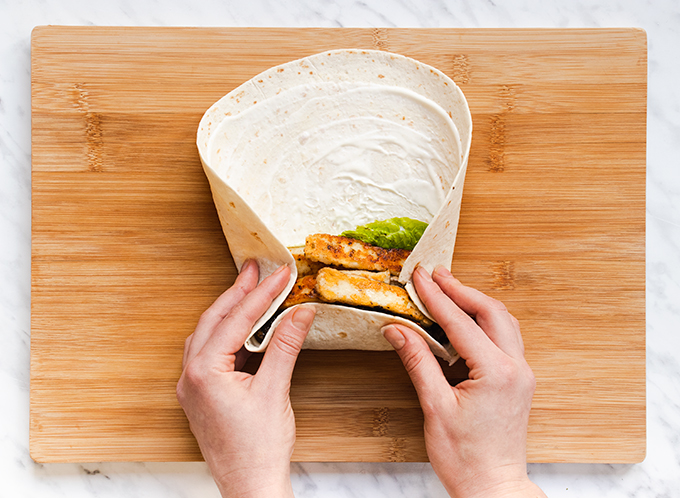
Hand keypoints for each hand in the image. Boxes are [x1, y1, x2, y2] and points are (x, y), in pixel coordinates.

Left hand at [176, 260, 314, 497]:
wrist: (249, 487)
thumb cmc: (257, 449)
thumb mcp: (275, 390)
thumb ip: (285, 345)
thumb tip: (300, 311)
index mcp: (204, 372)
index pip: (236, 319)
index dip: (262, 293)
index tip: (281, 274)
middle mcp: (190, 376)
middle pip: (213, 320)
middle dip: (237, 292)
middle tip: (257, 269)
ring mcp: (192, 386)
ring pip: (207, 334)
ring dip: (229, 311)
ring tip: (250, 290)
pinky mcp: (200, 395)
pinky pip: (209, 352)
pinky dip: (227, 334)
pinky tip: (245, 327)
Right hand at [382, 266, 544, 497]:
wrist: (494, 488)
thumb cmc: (466, 458)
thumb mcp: (435, 408)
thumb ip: (418, 362)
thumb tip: (397, 330)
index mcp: (496, 373)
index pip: (461, 322)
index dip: (436, 296)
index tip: (419, 276)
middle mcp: (515, 368)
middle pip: (490, 311)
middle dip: (461, 289)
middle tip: (435, 274)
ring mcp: (520, 374)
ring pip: (502, 322)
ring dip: (475, 302)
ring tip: (448, 288)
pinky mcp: (517, 381)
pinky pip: (505, 338)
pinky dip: (484, 321)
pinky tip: (465, 320)